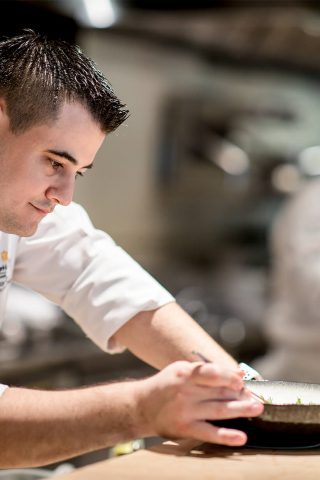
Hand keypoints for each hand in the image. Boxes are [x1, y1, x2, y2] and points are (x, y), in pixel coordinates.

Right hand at [136, 361, 263, 445]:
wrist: (141, 406)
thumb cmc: (167, 385)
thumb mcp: (182, 370)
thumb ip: (207, 371)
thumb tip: (238, 374)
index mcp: (184, 373)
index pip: (211, 373)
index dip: (229, 376)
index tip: (242, 380)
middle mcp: (185, 391)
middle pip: (218, 391)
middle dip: (241, 393)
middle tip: (259, 395)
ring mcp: (185, 411)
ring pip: (218, 410)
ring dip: (240, 409)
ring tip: (257, 407)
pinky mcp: (185, 428)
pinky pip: (209, 433)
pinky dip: (226, 436)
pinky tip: (241, 436)